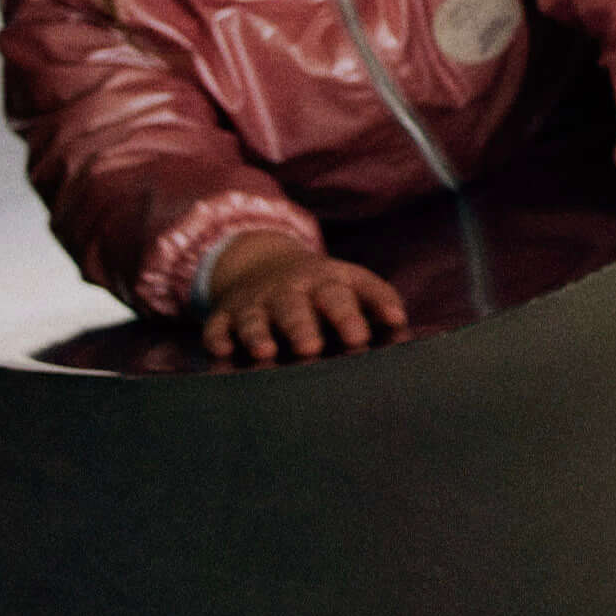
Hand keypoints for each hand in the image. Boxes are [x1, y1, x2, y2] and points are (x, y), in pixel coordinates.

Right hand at [197, 236, 409, 364]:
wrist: (263, 263)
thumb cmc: (321, 285)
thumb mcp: (351, 281)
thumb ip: (378, 298)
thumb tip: (399, 320)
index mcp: (324, 282)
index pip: (339, 296)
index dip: (349, 316)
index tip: (359, 338)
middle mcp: (287, 291)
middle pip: (294, 307)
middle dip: (301, 327)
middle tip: (311, 348)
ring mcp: (254, 302)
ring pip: (254, 319)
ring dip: (258, 335)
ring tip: (266, 352)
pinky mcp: (224, 315)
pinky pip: (216, 326)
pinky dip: (216, 338)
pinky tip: (221, 351)